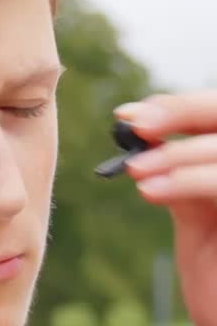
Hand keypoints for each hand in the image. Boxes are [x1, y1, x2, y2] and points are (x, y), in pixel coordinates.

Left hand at [115, 90, 216, 325]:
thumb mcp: (196, 216)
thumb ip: (180, 174)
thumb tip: (141, 133)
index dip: (178, 108)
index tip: (129, 116)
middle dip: (181, 113)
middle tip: (136, 125)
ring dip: (175, 154)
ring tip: (135, 170)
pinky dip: (185, 180)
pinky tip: (150, 191)